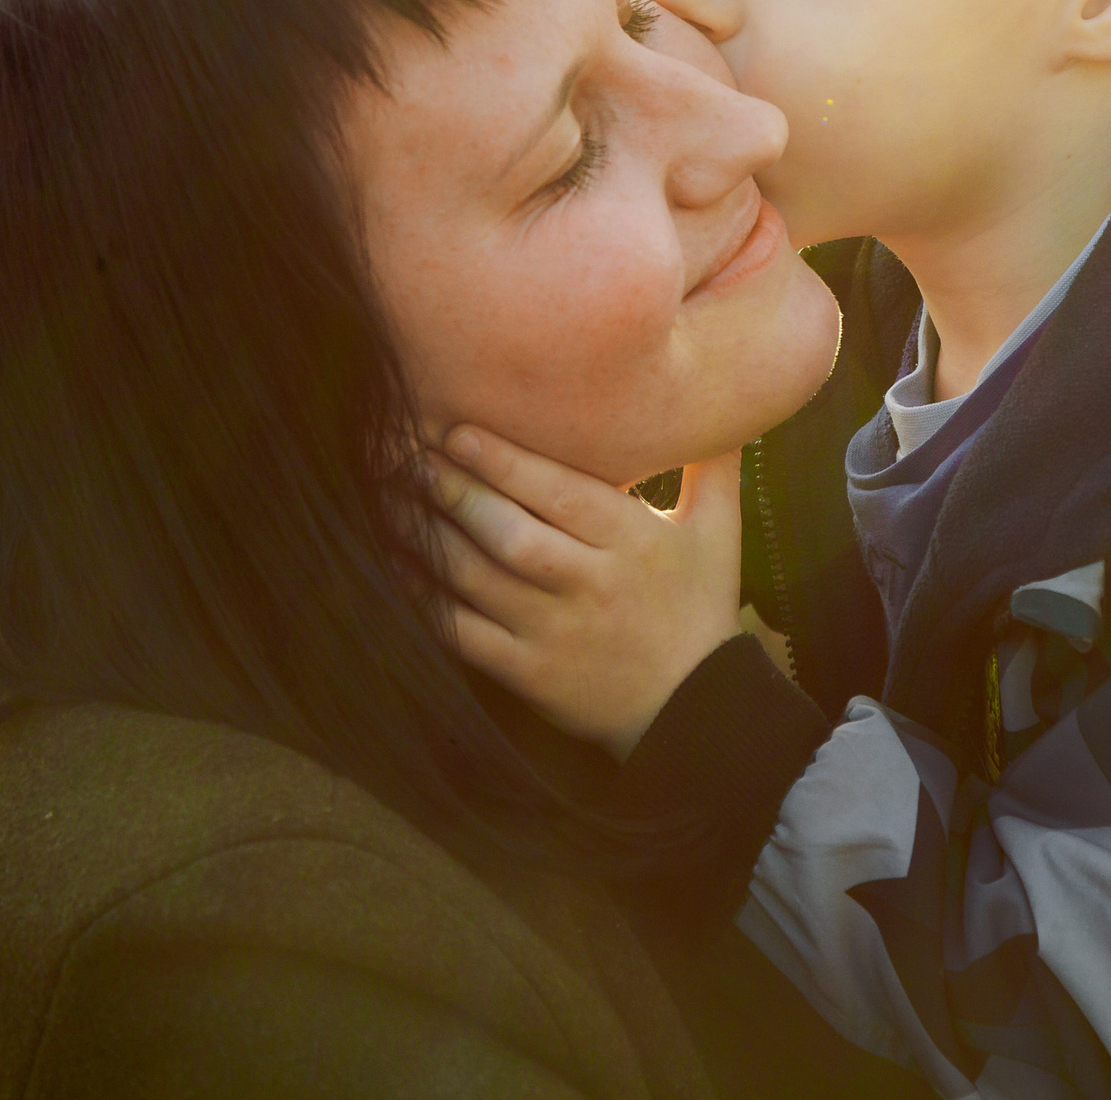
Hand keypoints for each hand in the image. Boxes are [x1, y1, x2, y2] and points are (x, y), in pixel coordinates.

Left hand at [428, 427, 743, 759]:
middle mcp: (591, 585)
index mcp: (632, 542)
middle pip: (510, 533)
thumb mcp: (718, 532)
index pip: (561, 493)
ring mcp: (555, 632)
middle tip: (407, 455)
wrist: (694, 711)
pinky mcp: (529, 673)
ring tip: (388, 497)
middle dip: (454, 491)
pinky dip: (425, 599)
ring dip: (428, 536)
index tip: (457, 431)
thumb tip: (723, 400)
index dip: (505, 461)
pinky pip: (463, 632)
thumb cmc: (699, 609)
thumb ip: (712, 466)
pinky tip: (398, 566)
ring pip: (478, 579)